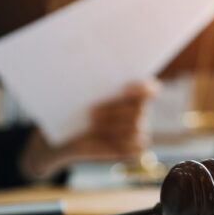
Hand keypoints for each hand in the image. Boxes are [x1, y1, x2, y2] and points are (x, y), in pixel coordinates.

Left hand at [20, 79, 160, 179]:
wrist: (64, 135)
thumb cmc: (72, 107)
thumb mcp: (75, 92)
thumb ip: (87, 81)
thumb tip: (87, 66)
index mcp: (131, 91)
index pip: (150, 88)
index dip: (143, 87)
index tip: (125, 87)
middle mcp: (139, 110)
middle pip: (140, 109)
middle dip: (116, 110)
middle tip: (92, 113)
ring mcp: (138, 129)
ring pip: (136, 128)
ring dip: (113, 127)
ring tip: (93, 126)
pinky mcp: (133, 148)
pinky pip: (135, 146)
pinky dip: (119, 143)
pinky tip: (103, 141)